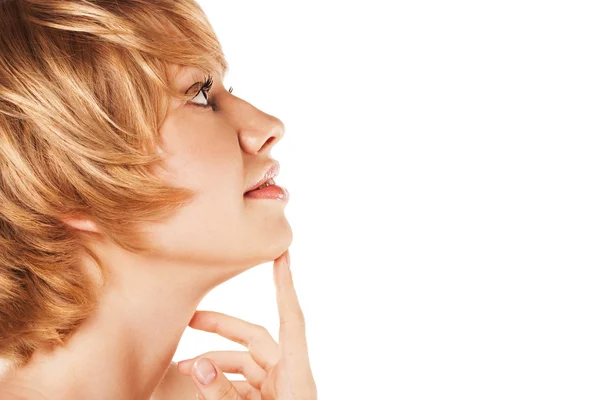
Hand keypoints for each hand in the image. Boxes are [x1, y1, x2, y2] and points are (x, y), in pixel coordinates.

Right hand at [177, 250, 316, 399]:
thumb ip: (222, 393)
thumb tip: (199, 366)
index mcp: (296, 377)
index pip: (291, 320)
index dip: (285, 286)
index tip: (283, 256)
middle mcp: (290, 378)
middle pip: (255, 339)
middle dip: (222, 327)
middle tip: (191, 319)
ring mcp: (281, 390)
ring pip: (246, 363)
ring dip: (215, 363)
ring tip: (184, 367)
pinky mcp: (272, 399)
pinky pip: (247, 383)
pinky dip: (223, 381)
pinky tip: (200, 384)